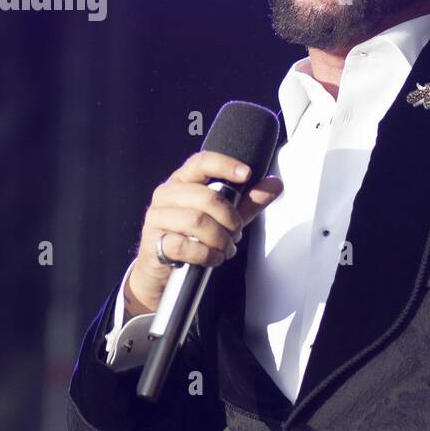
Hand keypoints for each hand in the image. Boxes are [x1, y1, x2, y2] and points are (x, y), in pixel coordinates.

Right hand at [124, 151, 284, 315]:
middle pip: (206, 197)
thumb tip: (275, 183)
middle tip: (237, 233)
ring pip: (197, 221)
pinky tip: (213, 258)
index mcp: (183, 181)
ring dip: (220, 239)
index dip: (225, 165)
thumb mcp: (224, 217)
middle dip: (230, 218)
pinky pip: (184, 245)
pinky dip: (206, 255)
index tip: (247, 174)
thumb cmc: (193, 236)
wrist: (163, 269)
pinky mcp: (153, 241)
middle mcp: (167, 194)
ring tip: (226, 249)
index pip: (201, 162)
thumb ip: (248, 201)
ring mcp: (157, 217)